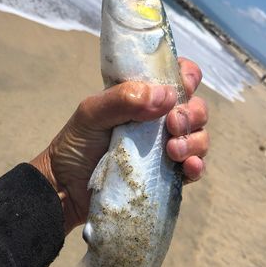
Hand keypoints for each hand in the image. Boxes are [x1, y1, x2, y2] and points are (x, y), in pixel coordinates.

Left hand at [30, 58, 208, 234]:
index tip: (181, 88)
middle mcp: (158, 121)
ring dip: (195, 141)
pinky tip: (188, 167)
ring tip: (172, 151)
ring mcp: (164, 148)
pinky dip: (197, 166)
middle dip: (191, 114)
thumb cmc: (76, 145)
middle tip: (172, 125)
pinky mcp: (167, 175)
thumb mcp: (92, 113)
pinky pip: (194, 168)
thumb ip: (124, 98)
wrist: (66, 188)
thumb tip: (167, 96)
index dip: (186, 78)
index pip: (176, 78)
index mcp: (142, 98)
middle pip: (195, 108)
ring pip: (199, 137)